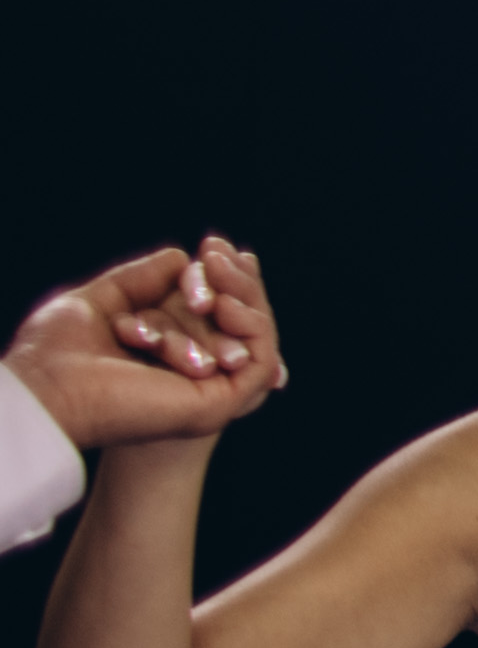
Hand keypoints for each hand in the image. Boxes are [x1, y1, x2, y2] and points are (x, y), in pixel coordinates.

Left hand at [10, 239, 285, 449]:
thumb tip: (182, 258)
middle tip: (216, 251)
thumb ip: (142, 279)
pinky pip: (260, 360)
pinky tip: (219, 304)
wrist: (48, 389)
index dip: (222, 279)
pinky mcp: (220, 401)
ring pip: (256, 338)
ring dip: (242, 296)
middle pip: (240, 323)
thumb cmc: (58, 354)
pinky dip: (249, 325)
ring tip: (213, 270)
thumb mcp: (104, 301)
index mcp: (165, 355)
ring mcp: (210, 389)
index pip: (212, 313)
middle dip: (236, 281)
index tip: (213, 246)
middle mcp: (192, 374)